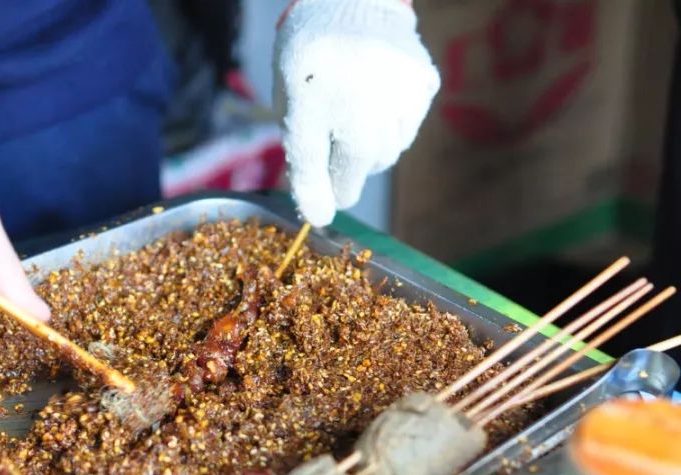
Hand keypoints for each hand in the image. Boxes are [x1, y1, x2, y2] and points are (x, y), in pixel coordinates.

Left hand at [275, 0, 439, 225]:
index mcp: (311, 93)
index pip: (311, 158)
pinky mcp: (423, 85)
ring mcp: (396, 90)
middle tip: (336, 170)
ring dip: (367, 154)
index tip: (320, 216)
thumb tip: (318, 205)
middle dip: (343, 177)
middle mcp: (357, 94)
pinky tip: (377, 104)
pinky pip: (405, 132)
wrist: (354, 0)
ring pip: (385, 154)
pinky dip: (390, 131)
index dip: (313, 194)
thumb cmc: (312, 56)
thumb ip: (301, 147)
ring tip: (354, 124)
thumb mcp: (289, 96)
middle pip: (356, 165)